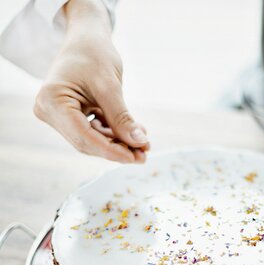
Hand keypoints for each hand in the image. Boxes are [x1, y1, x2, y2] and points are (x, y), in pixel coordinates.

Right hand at [34, 0, 148, 162]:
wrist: (86, 38)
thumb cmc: (93, 53)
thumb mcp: (110, 85)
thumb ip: (122, 117)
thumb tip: (140, 143)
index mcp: (52, 101)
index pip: (83, 136)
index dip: (110, 150)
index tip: (134, 157)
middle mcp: (49, 111)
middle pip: (86, 142)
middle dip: (116, 149)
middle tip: (143, 155)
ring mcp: (58, 115)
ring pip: (91, 140)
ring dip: (117, 144)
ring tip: (142, 146)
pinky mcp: (70, 117)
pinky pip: (93, 131)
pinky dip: (113, 134)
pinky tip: (133, 134)